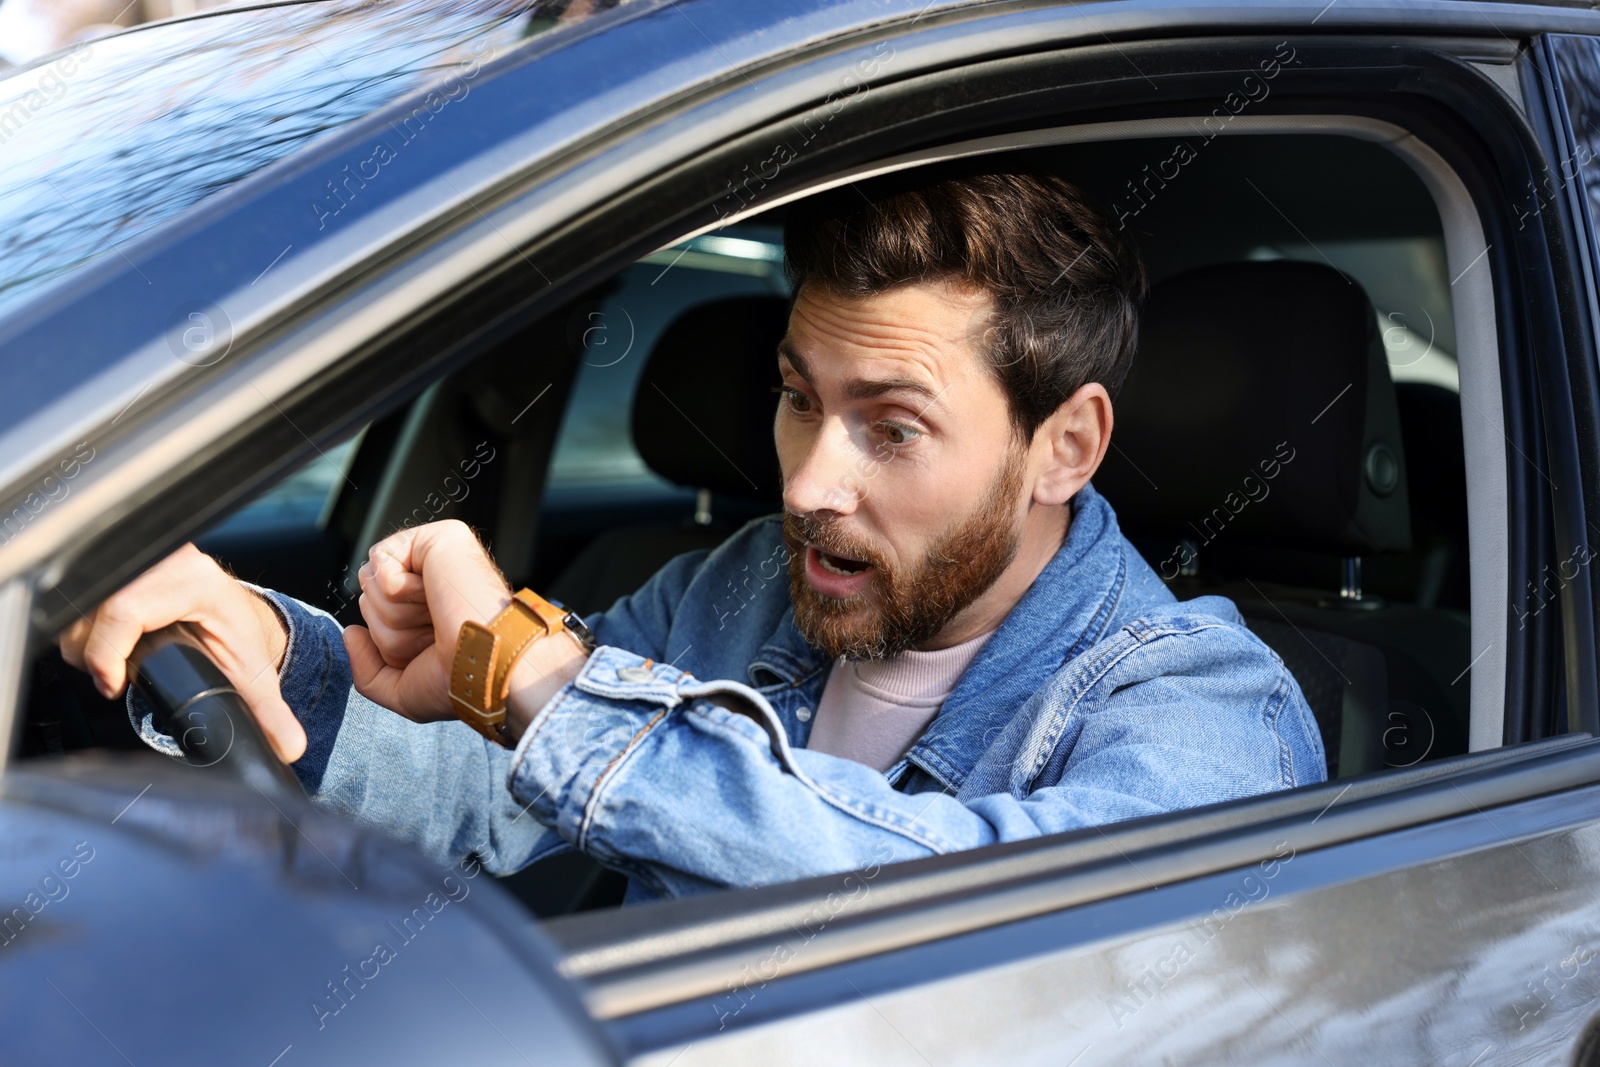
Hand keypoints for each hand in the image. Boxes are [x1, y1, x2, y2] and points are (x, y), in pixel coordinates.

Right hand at [57, 544, 303, 762]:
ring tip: (114, 658)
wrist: (231, 605)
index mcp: (194, 581)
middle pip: (94, 610)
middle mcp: (163, 561)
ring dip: (85, 640)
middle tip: (115, 675)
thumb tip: (290, 747)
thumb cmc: (236, 633)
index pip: (126, 611)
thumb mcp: (252, 671)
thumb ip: (268, 711)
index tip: (113, 684)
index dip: (108, 654)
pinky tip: (108, 639)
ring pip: (77, 603)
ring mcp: (137, 557)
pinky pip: (77, 595)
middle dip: (94, 653)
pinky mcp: (119, 560)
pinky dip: (83, 625)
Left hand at [347, 520, 587, 739]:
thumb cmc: (461, 682)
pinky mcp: (437, 538)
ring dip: (397, 613)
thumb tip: (351, 632)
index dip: (391, 645)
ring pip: (371, 582)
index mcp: (431, 612)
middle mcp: (434, 582)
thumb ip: (367, 671)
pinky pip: (381, 562)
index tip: (432, 651)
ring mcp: (437, 557)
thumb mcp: (402, 692)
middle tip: (435, 632)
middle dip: (391, 629)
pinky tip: (434, 595)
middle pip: (369, 600)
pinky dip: (399, 589)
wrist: (488, 666)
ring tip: (438, 615)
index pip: (376, 618)